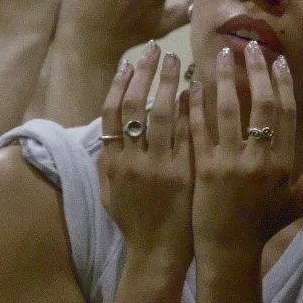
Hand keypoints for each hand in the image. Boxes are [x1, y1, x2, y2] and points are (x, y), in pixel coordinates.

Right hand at [98, 44, 193, 264]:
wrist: (157, 252)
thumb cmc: (134, 220)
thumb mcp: (109, 190)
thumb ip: (108, 159)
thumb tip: (107, 129)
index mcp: (112, 162)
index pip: (112, 113)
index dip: (121, 84)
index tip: (130, 62)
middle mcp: (133, 161)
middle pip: (137, 106)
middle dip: (146, 74)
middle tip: (158, 50)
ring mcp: (159, 167)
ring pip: (162, 116)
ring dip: (169, 84)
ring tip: (179, 62)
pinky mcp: (184, 174)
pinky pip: (187, 135)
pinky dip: (189, 111)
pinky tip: (195, 92)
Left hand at [191, 43, 302, 248]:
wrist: (229, 250)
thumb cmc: (264, 226)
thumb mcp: (298, 202)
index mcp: (283, 163)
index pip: (285, 112)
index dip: (282, 83)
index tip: (277, 61)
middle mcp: (259, 158)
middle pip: (261, 104)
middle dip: (256, 71)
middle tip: (250, 47)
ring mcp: (229, 162)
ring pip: (228, 109)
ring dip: (225, 78)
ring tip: (221, 55)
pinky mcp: (202, 168)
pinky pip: (199, 128)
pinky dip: (195, 103)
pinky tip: (191, 85)